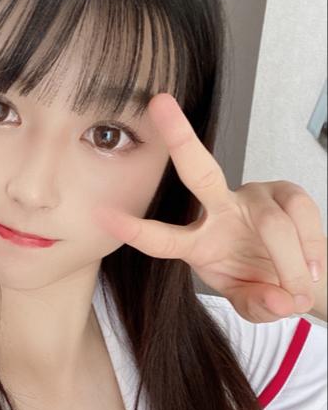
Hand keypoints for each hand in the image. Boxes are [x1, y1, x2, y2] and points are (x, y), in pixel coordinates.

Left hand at [94, 93, 326, 322]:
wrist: (301, 276)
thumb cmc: (262, 284)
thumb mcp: (253, 303)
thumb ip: (259, 306)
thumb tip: (280, 300)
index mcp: (196, 243)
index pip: (161, 238)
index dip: (133, 229)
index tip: (101, 214)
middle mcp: (218, 211)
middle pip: (198, 171)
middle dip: (179, 137)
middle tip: (159, 103)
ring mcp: (252, 198)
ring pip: (271, 223)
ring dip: (288, 261)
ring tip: (297, 289)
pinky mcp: (286, 192)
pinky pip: (301, 215)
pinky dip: (310, 249)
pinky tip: (311, 269)